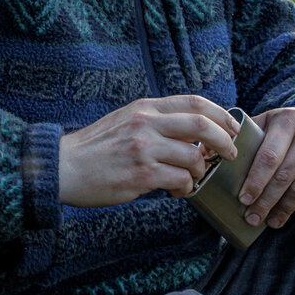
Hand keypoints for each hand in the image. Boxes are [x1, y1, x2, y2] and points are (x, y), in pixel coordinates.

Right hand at [58, 95, 240, 206]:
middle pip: (202, 125)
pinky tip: (176, 190)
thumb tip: (193, 132)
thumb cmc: (95, 148)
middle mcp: (145, 124)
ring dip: (201, 171)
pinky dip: (185, 187)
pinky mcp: (141, 175)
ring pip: (194, 157)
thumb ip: (155, 121)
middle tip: (229, 154)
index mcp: (144, 108)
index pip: (194, 103)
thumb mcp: (124, 120)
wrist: (63, 168)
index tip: (232, 128)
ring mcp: (143, 149)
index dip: (221, 115)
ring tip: (192, 178)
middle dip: (224, 141)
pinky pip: (180, 179)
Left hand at [238, 106, 294, 229]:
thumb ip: (247, 136)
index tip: (243, 199)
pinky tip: (290, 211)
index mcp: (289, 121)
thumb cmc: (292, 128)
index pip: (269, 156)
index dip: (255, 181)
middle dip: (266, 201)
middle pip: (285, 176)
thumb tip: (211, 157)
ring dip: (283, 209)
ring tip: (270, 221)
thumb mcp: (271, 122)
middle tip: (252, 217)